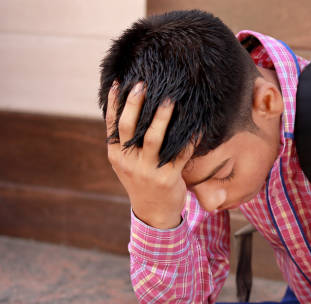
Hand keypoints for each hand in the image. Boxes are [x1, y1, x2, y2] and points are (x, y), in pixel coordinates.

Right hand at [106, 82, 192, 228]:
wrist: (154, 213)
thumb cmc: (141, 180)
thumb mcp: (126, 163)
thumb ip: (125, 141)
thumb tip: (127, 107)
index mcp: (117, 155)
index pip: (112, 125)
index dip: (114, 103)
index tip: (119, 82)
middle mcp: (129, 162)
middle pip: (129, 128)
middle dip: (135, 104)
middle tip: (143, 84)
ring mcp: (148, 170)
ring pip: (154, 139)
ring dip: (162, 118)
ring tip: (170, 99)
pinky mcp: (168, 178)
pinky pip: (181, 153)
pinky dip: (189, 139)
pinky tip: (197, 126)